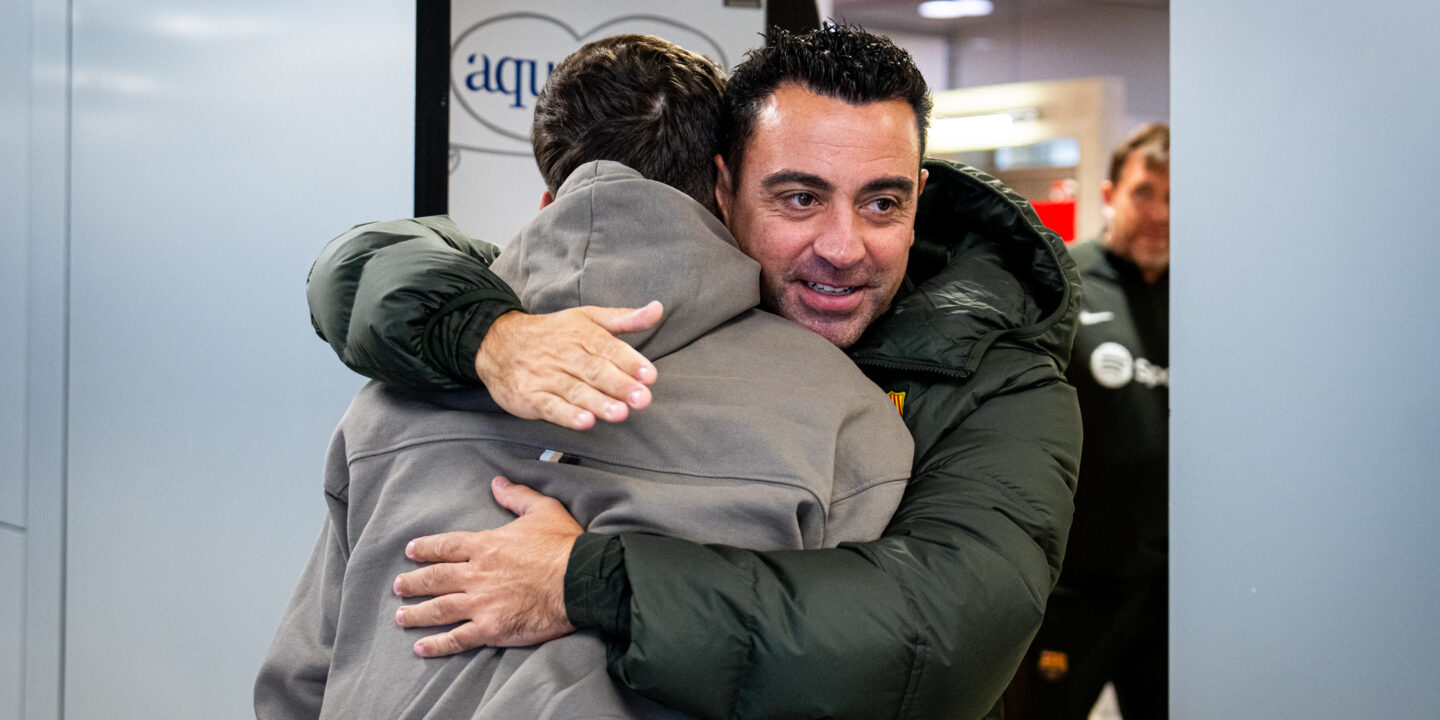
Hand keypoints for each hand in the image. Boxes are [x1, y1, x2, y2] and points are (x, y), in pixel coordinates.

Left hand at [393, 477, 580, 656]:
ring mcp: (481, 603)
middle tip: (398, 586)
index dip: (426, 548)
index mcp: (486, 545)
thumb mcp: (543, 510)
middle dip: (413, 582)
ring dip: (416, 613)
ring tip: (401, 616)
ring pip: (439, 609)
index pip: (446, 546)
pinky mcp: (491, 628)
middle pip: (435, 578)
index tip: (411, 551)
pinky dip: (437, 644)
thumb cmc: (564, 546)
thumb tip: (497, 483)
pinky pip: (457, 638)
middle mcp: (476, 574)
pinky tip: (421, 648)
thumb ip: (517, 496)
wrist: (581, 581)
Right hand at [476, 302, 662, 429]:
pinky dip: (567, 415)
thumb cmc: (552, 333)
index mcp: (582, 334)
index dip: (630, 362)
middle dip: (620, 385)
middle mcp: (565, 354)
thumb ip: (624, 319)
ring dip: (598, 403)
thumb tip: (657, 309)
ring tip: (620, 413)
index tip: (649, 375)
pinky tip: (584, 422)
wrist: (498, 343)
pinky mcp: (531, 396)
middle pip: (596, 371)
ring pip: (576, 390)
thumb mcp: (587, 318)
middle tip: (642, 399)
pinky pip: (550, 406)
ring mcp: (547, 376)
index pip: (609, 348)